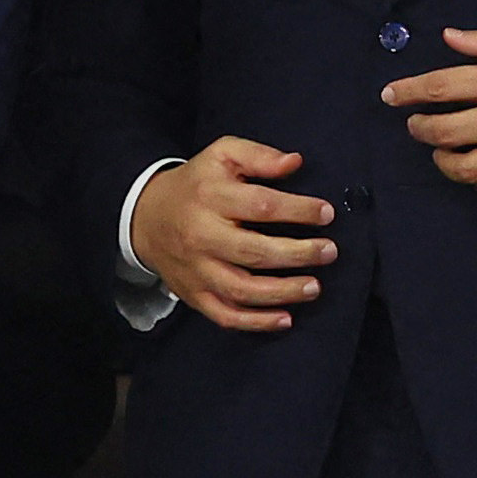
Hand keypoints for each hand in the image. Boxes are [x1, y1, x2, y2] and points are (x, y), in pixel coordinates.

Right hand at [128, 135, 337, 332]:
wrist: (147, 217)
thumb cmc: (195, 186)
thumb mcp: (221, 155)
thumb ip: (258, 156)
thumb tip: (294, 162)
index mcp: (210, 197)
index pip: (261, 205)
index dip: (299, 210)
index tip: (326, 213)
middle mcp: (201, 236)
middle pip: (254, 252)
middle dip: (298, 254)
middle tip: (329, 251)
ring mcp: (198, 270)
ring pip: (242, 290)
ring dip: (283, 292)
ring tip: (314, 286)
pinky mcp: (195, 295)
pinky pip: (226, 315)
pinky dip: (257, 322)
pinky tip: (286, 318)